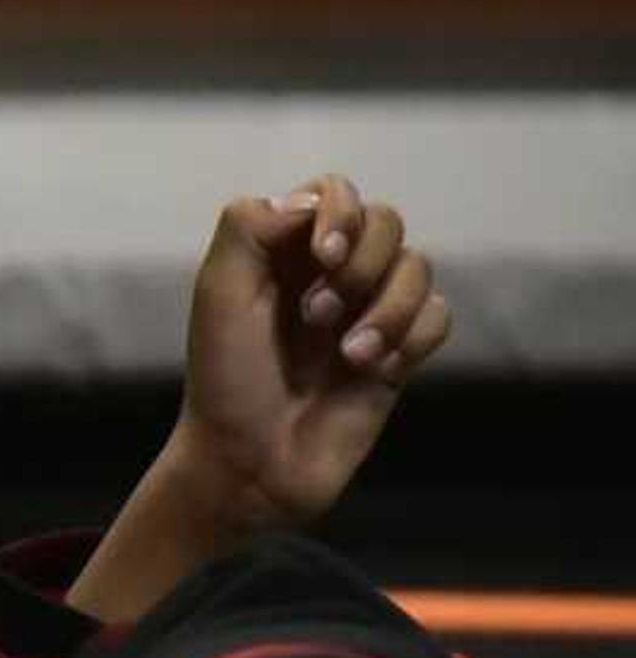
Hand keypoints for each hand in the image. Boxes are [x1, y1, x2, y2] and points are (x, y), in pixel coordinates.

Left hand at [176, 173, 454, 531]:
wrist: (251, 464)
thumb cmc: (227, 380)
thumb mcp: (219, 295)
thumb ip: (248, 229)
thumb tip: (307, 201)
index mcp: (282, 252)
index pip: (334, 192)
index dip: (340, 212)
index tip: (321, 254)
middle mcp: (328, 274)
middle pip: (387, 221)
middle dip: (365, 263)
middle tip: (316, 315)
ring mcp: (366, 311)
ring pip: (419, 266)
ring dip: (389, 308)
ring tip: (348, 355)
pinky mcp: (398, 352)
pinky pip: (438, 315)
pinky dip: (412, 337)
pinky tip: (373, 371)